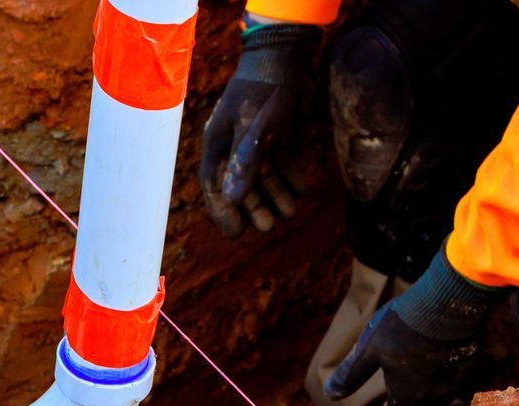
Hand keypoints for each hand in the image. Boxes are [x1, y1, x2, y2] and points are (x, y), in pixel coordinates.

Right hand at [200, 23, 319, 236]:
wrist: (285, 57)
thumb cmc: (263, 92)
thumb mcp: (254, 129)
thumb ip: (244, 163)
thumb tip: (231, 200)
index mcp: (218, 145)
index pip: (215, 187)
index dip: (224, 212)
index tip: (236, 234)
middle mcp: (234, 146)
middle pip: (241, 186)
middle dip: (255, 208)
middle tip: (269, 226)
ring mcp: (256, 141)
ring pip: (264, 177)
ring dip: (276, 195)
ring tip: (290, 212)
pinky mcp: (277, 135)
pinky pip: (282, 162)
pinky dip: (291, 175)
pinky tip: (303, 189)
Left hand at [324, 249, 507, 405]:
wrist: (450, 302)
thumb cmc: (402, 327)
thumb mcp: (367, 350)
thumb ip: (350, 375)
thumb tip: (331, 395)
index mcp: (409, 398)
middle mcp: (436, 397)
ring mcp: (457, 381)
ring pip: (440, 402)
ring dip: (424, 402)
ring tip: (412, 392)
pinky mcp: (472, 363)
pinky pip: (457, 384)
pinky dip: (443, 385)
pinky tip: (437, 371)